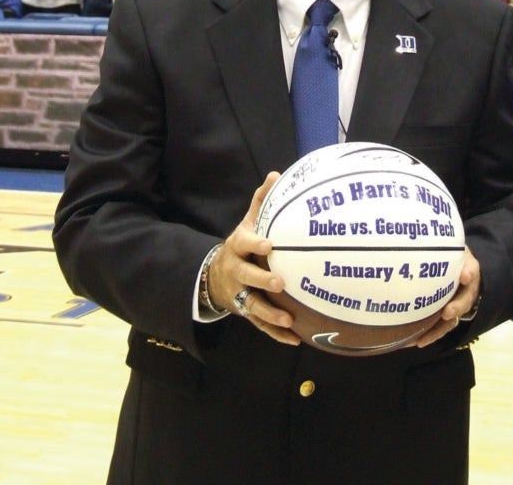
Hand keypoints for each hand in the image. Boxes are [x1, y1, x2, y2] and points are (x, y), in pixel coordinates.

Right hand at [207, 173, 299, 345]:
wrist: (217, 275)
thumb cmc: (242, 245)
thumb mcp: (248, 224)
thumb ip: (261, 202)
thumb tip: (276, 175)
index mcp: (238, 247)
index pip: (245, 244)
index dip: (255, 244)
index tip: (270, 245)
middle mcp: (237, 271)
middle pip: (246, 277)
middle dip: (261, 280)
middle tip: (280, 282)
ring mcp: (240, 293)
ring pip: (252, 306)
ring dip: (270, 313)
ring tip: (289, 319)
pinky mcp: (246, 311)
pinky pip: (260, 325)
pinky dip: (276, 333)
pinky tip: (295, 338)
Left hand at [415, 246, 480, 347]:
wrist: (452, 268)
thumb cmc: (450, 256)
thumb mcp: (452, 249)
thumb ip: (450, 250)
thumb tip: (454, 263)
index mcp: (469, 271)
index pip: (472, 270)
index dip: (469, 273)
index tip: (465, 276)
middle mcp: (466, 292)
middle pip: (465, 301)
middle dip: (457, 307)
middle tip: (447, 313)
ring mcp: (456, 306)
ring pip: (451, 321)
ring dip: (438, 331)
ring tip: (422, 340)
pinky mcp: (445, 316)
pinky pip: (439, 327)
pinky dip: (429, 335)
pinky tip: (414, 341)